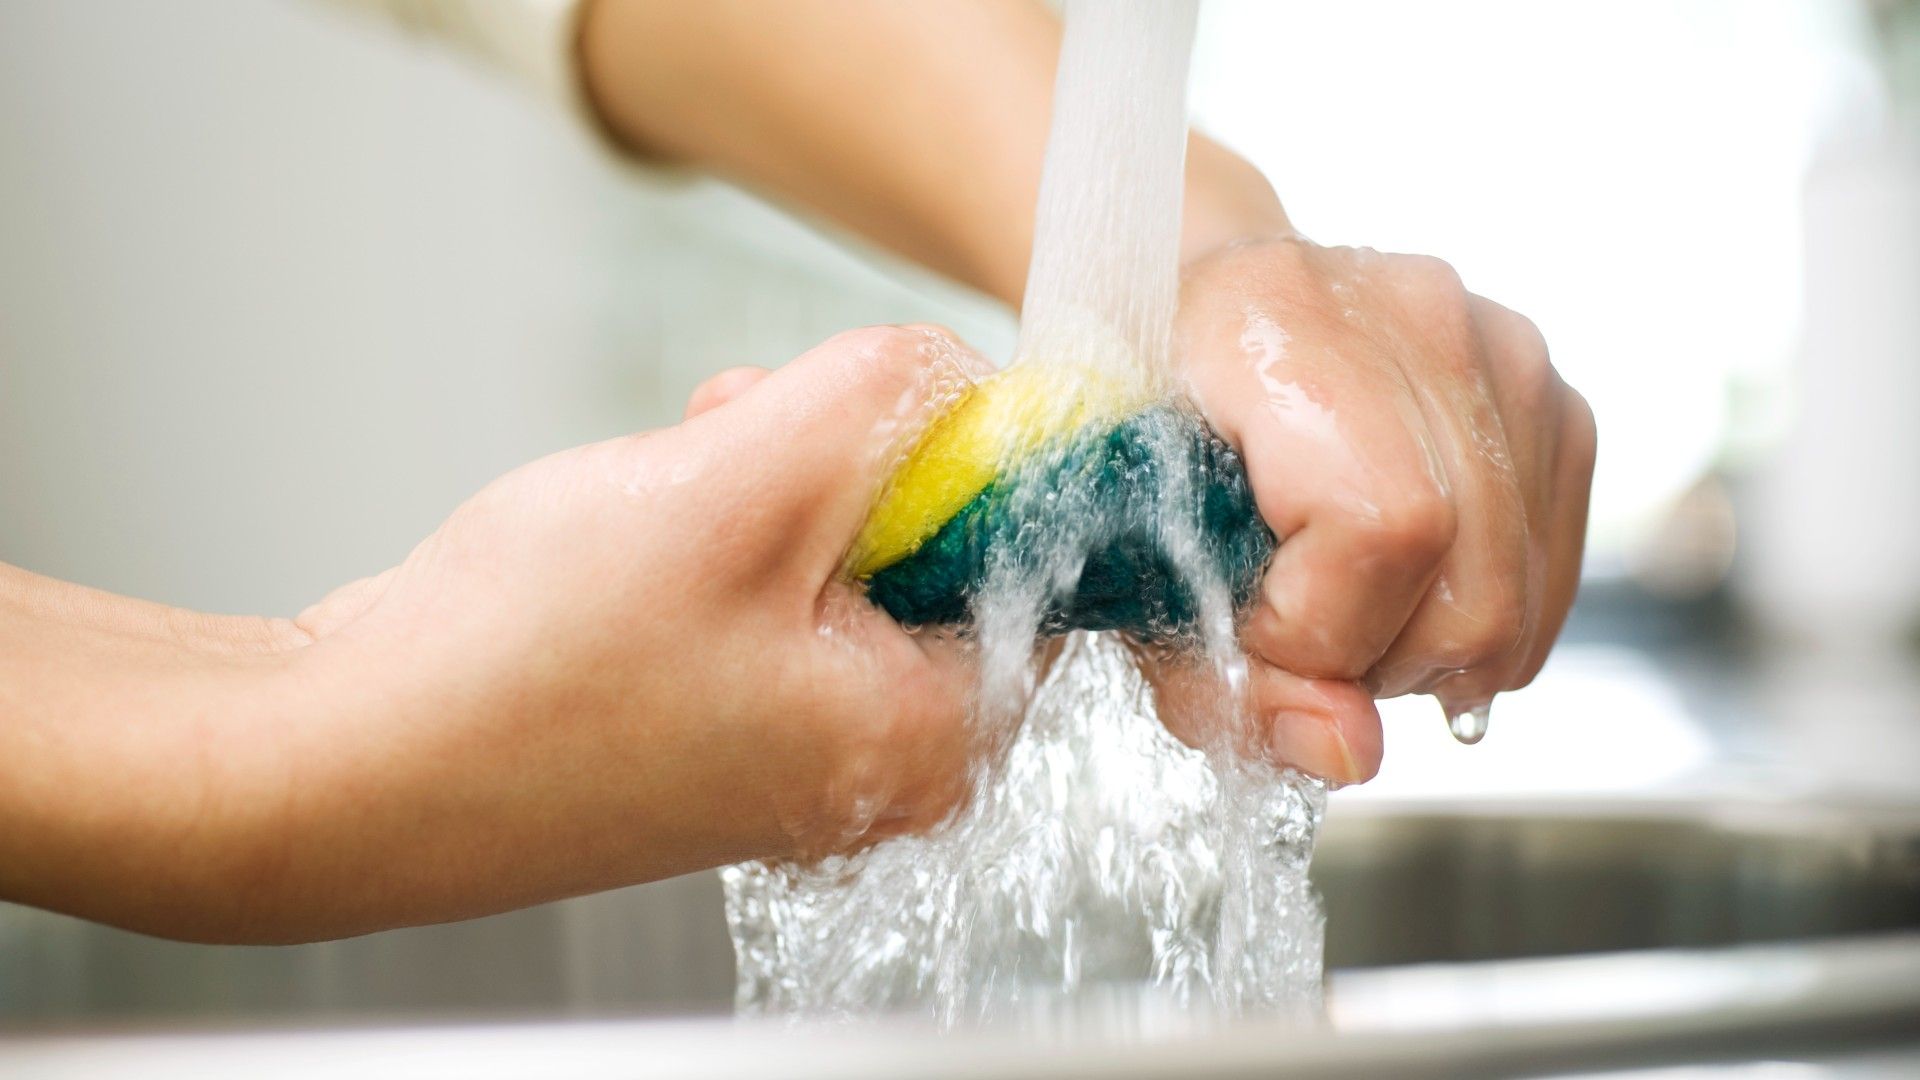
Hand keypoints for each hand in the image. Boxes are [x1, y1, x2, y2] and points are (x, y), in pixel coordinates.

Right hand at [253, 327, 978, 938]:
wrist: (344, 763)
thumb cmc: (522, 670)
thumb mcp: (738, 483)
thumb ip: (883, 401)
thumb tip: (960, 372)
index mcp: (930, 734)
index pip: (1040, 558)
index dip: (965, 447)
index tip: (875, 406)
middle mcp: (876, 759)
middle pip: (937, 546)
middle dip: (847, 458)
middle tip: (754, 426)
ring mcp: (790, 747)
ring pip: (841, 554)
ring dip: (772, 478)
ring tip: (680, 465)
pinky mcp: (716, 721)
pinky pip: (769, 590)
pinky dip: (722, 529)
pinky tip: (646, 514)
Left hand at [1162, 235, 1595, 783]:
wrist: (1189, 316)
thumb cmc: (1139, 429)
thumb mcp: (1120, 555)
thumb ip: (1213, 672)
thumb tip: (1346, 752)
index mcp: (1280, 317)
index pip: (1382, 528)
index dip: (1314, 627)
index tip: (1245, 622)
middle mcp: (1416, 314)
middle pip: (1471, 586)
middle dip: (1373, 665)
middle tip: (1292, 635)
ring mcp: (1503, 350)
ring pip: (1520, 599)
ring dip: (1421, 655)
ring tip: (1335, 605)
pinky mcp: (1553, 398)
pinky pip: (1548, 577)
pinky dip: (1473, 623)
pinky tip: (1393, 590)